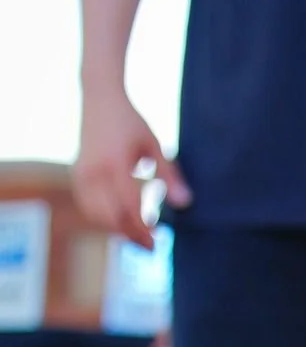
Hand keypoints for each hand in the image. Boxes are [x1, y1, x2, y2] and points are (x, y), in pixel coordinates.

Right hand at [74, 89, 187, 249]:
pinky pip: (89, 207)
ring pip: (96, 216)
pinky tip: (124, 222)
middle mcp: (94, 171)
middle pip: (110, 216)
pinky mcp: (76, 176)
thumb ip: (170, 175)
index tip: (159, 239)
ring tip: (140, 237)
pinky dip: (105, 219)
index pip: (128, 205)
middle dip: (131, 235)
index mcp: (115, 163)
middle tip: (152, 247)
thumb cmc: (131, 122)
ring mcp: (81, 174)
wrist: (99, 99)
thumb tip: (187, 204)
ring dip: (118, 230)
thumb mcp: (154, 145)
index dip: (142, 226)